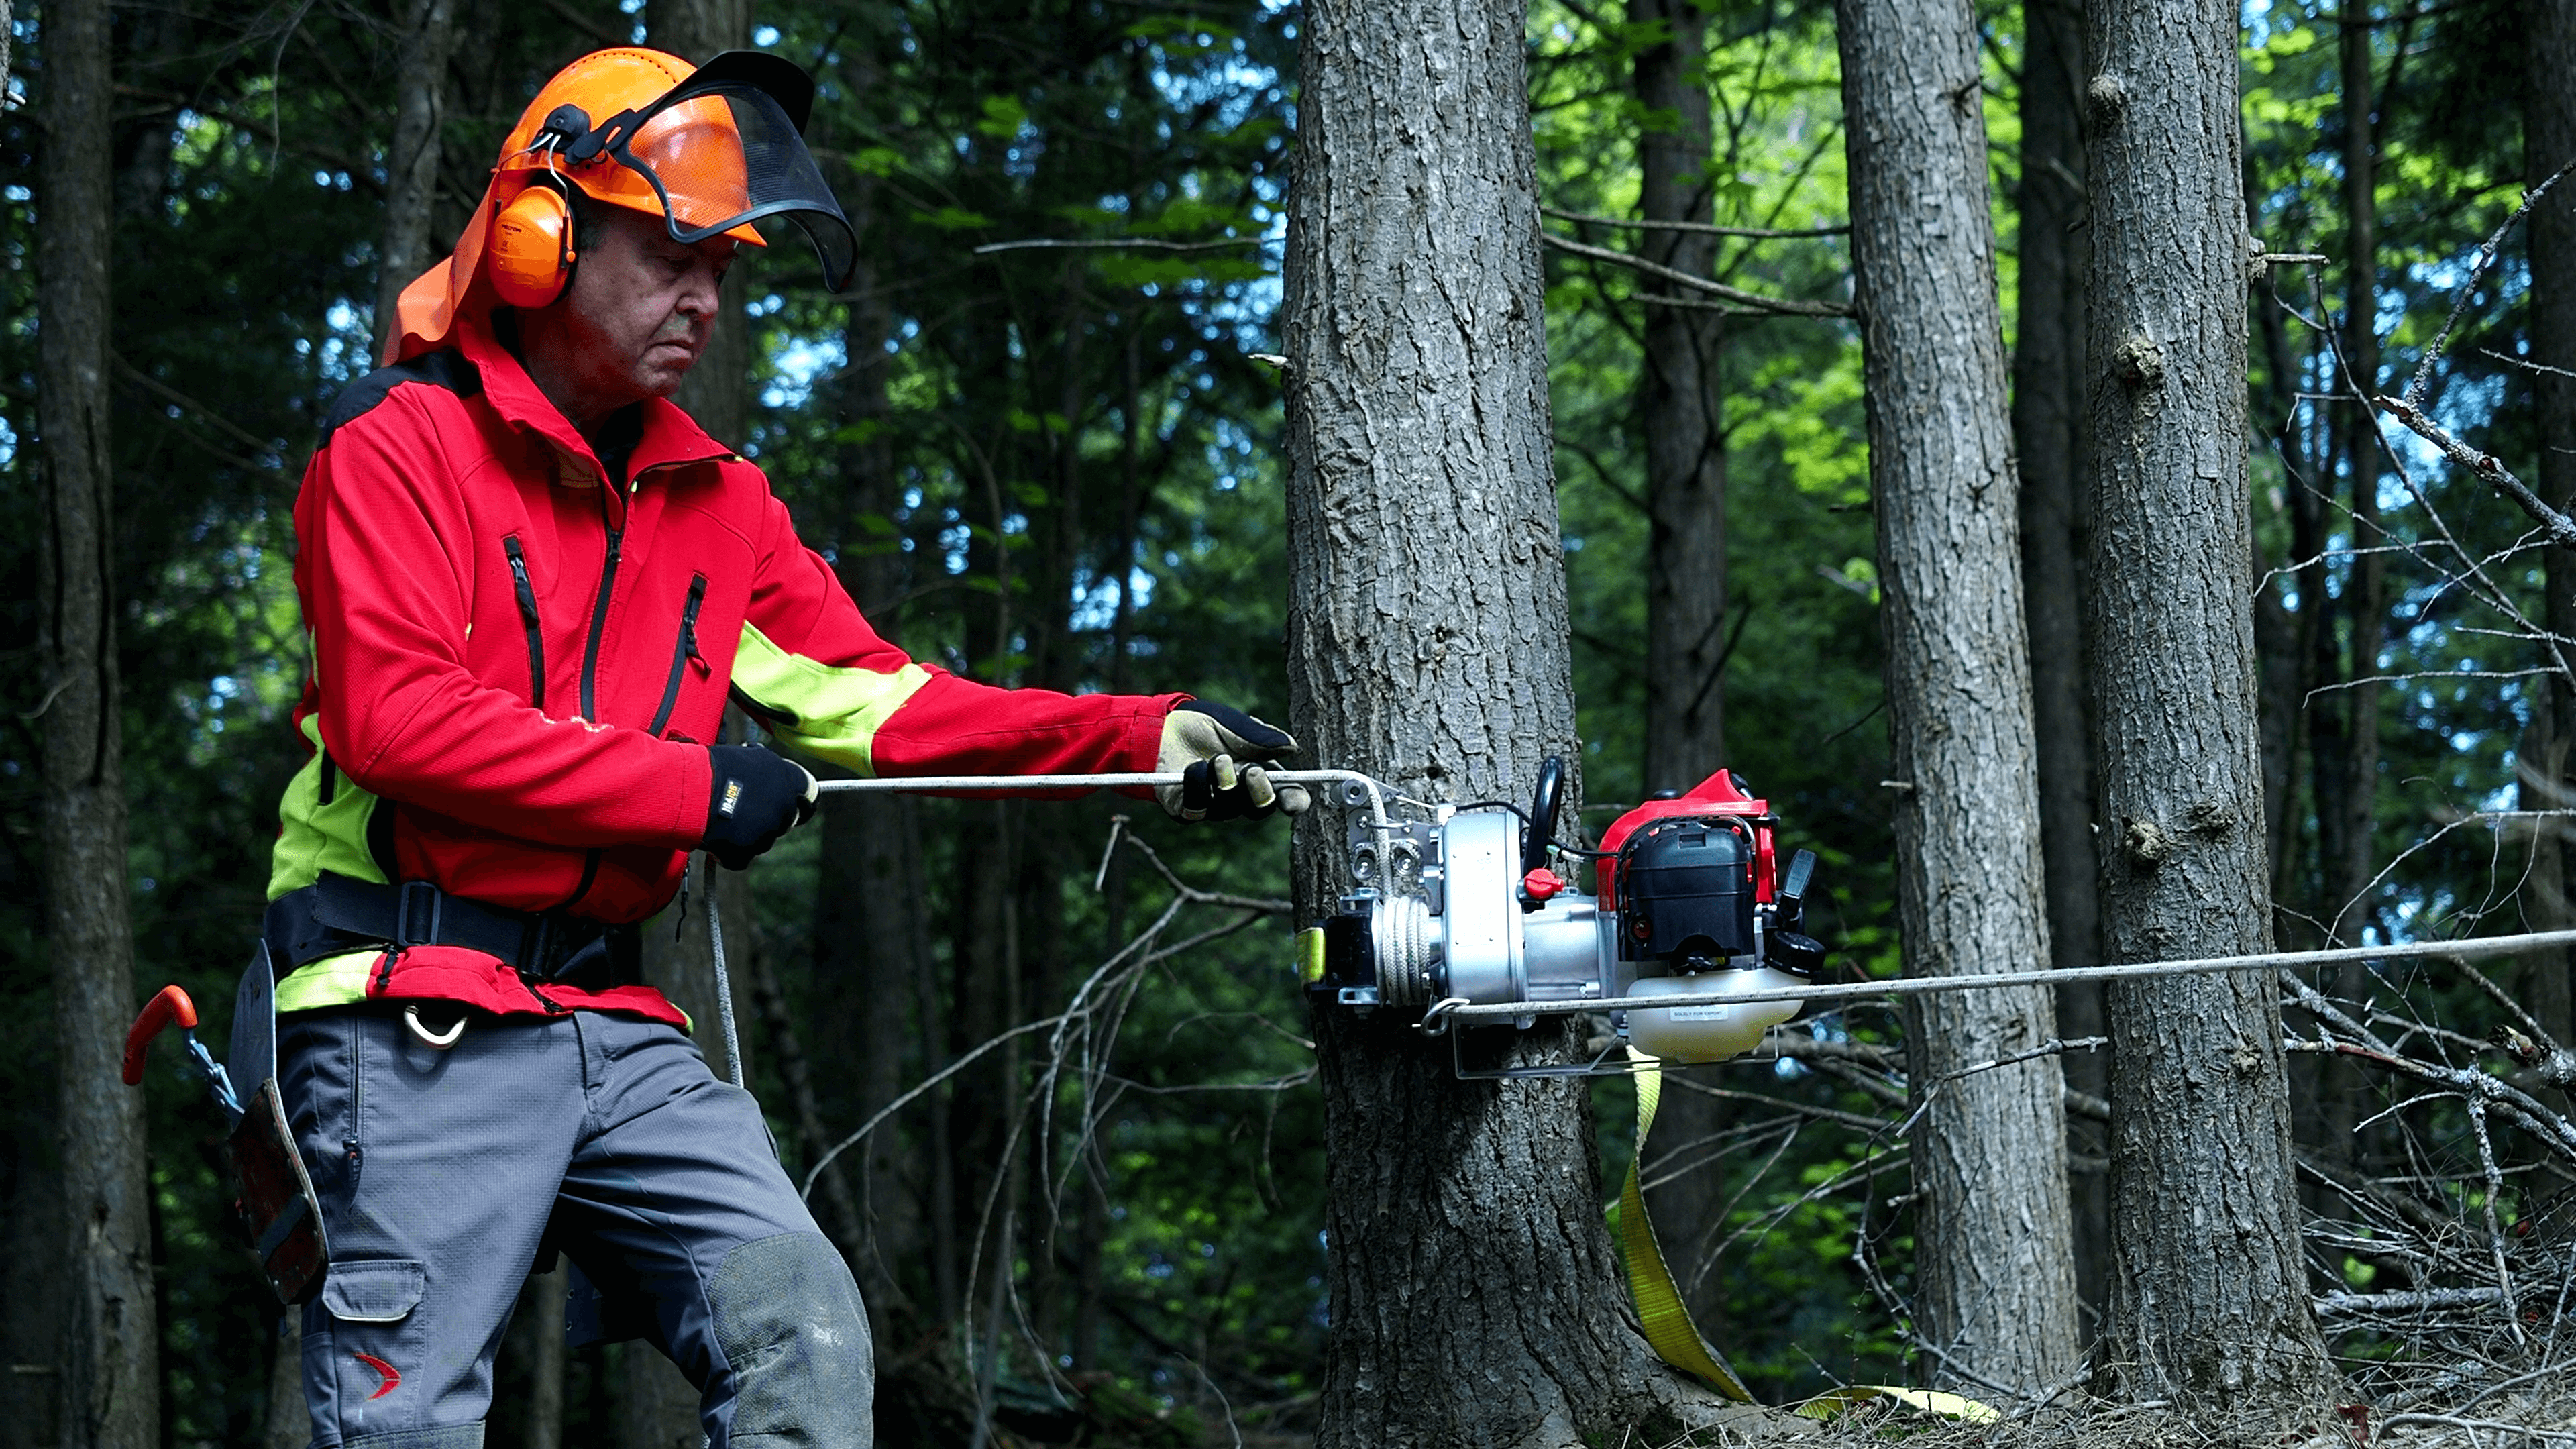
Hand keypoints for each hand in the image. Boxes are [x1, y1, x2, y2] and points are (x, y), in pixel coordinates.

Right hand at [702, 745, 818, 869]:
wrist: (688, 788)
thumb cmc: (710, 765)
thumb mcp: (744, 756)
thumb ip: (761, 767)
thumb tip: (759, 763)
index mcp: (786, 777)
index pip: (807, 792)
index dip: (796, 799)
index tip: (786, 802)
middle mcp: (784, 805)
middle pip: (784, 820)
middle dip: (766, 819)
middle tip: (743, 812)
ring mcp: (767, 831)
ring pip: (762, 840)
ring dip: (747, 835)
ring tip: (722, 821)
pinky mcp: (748, 851)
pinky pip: (741, 858)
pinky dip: (728, 853)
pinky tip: (713, 838)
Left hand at [1155, 701, 1308, 821]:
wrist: (1163, 727)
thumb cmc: (1203, 725)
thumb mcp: (1234, 723)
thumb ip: (1260, 736)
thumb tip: (1292, 747)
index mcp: (1260, 773)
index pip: (1285, 794)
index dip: (1294, 801)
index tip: (1295, 802)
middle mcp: (1240, 794)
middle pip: (1260, 809)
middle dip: (1260, 792)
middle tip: (1253, 770)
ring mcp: (1214, 805)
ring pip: (1230, 808)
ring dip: (1226, 782)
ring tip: (1217, 758)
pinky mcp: (1187, 809)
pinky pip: (1198, 808)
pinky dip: (1199, 786)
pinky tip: (1195, 767)